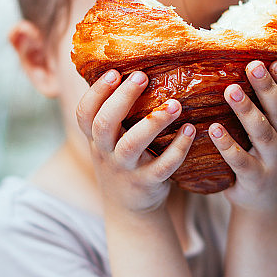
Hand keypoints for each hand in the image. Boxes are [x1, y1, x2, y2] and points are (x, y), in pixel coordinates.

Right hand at [76, 69, 195, 213]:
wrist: (129, 210)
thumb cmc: (123, 162)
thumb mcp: (109, 141)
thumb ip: (114, 114)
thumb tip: (127, 67)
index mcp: (96, 138)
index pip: (85, 114)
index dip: (95, 93)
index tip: (112, 73)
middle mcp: (106, 153)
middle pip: (104, 124)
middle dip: (121, 99)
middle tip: (142, 76)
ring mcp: (126, 169)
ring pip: (133, 144)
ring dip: (154, 122)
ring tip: (176, 104)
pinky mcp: (147, 183)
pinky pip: (163, 166)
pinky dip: (178, 148)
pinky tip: (191, 130)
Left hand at [209, 60, 276, 213]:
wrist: (265, 204)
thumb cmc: (264, 157)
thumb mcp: (276, 135)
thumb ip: (270, 109)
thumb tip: (252, 66)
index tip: (275, 62)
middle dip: (268, 88)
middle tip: (253, 66)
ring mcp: (273, 163)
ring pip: (263, 134)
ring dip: (247, 111)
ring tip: (230, 90)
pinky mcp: (255, 180)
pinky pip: (240, 161)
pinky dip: (227, 145)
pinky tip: (213, 129)